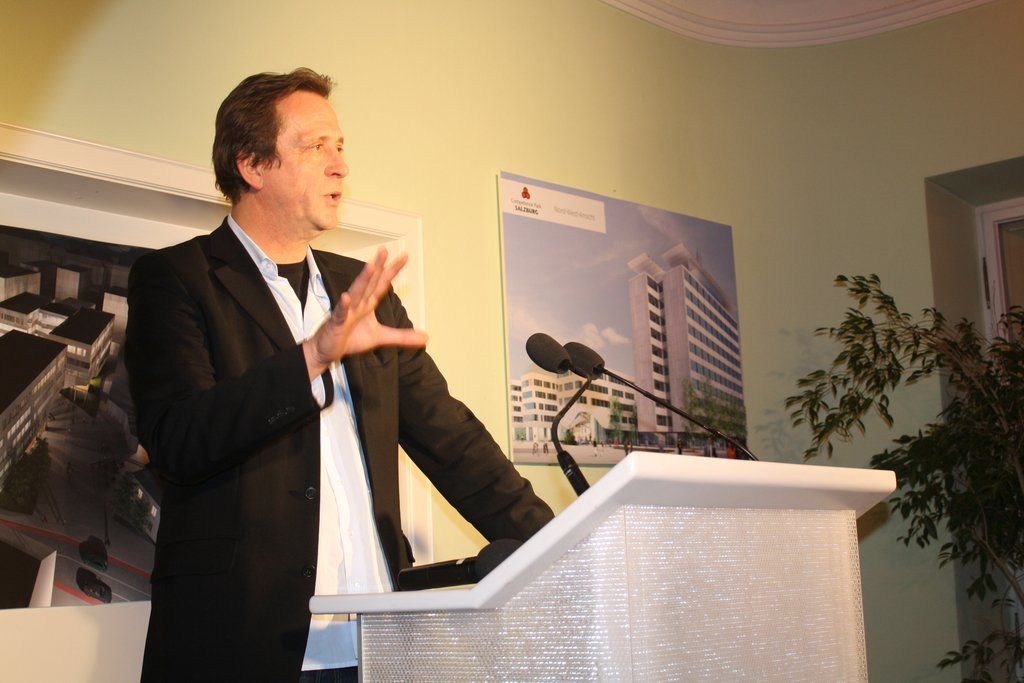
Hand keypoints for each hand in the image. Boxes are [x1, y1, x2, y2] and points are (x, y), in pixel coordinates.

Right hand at [302, 248, 427, 378]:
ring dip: (363, 280)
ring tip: (371, 267)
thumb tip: (426, 338)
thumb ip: (402, 336)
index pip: (382, 284)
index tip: (404, 256)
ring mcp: (347, 311)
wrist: (329, 350)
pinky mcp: (337, 323)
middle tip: (385, 250)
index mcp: (368, 304)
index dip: (393, 271)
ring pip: (356, 293)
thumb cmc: (351, 338)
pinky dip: (344, 305)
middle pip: (370, 283)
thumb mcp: (381, 337)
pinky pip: (341, 313)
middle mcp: (358, 304)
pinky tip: (346, 297)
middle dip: (378, 267)